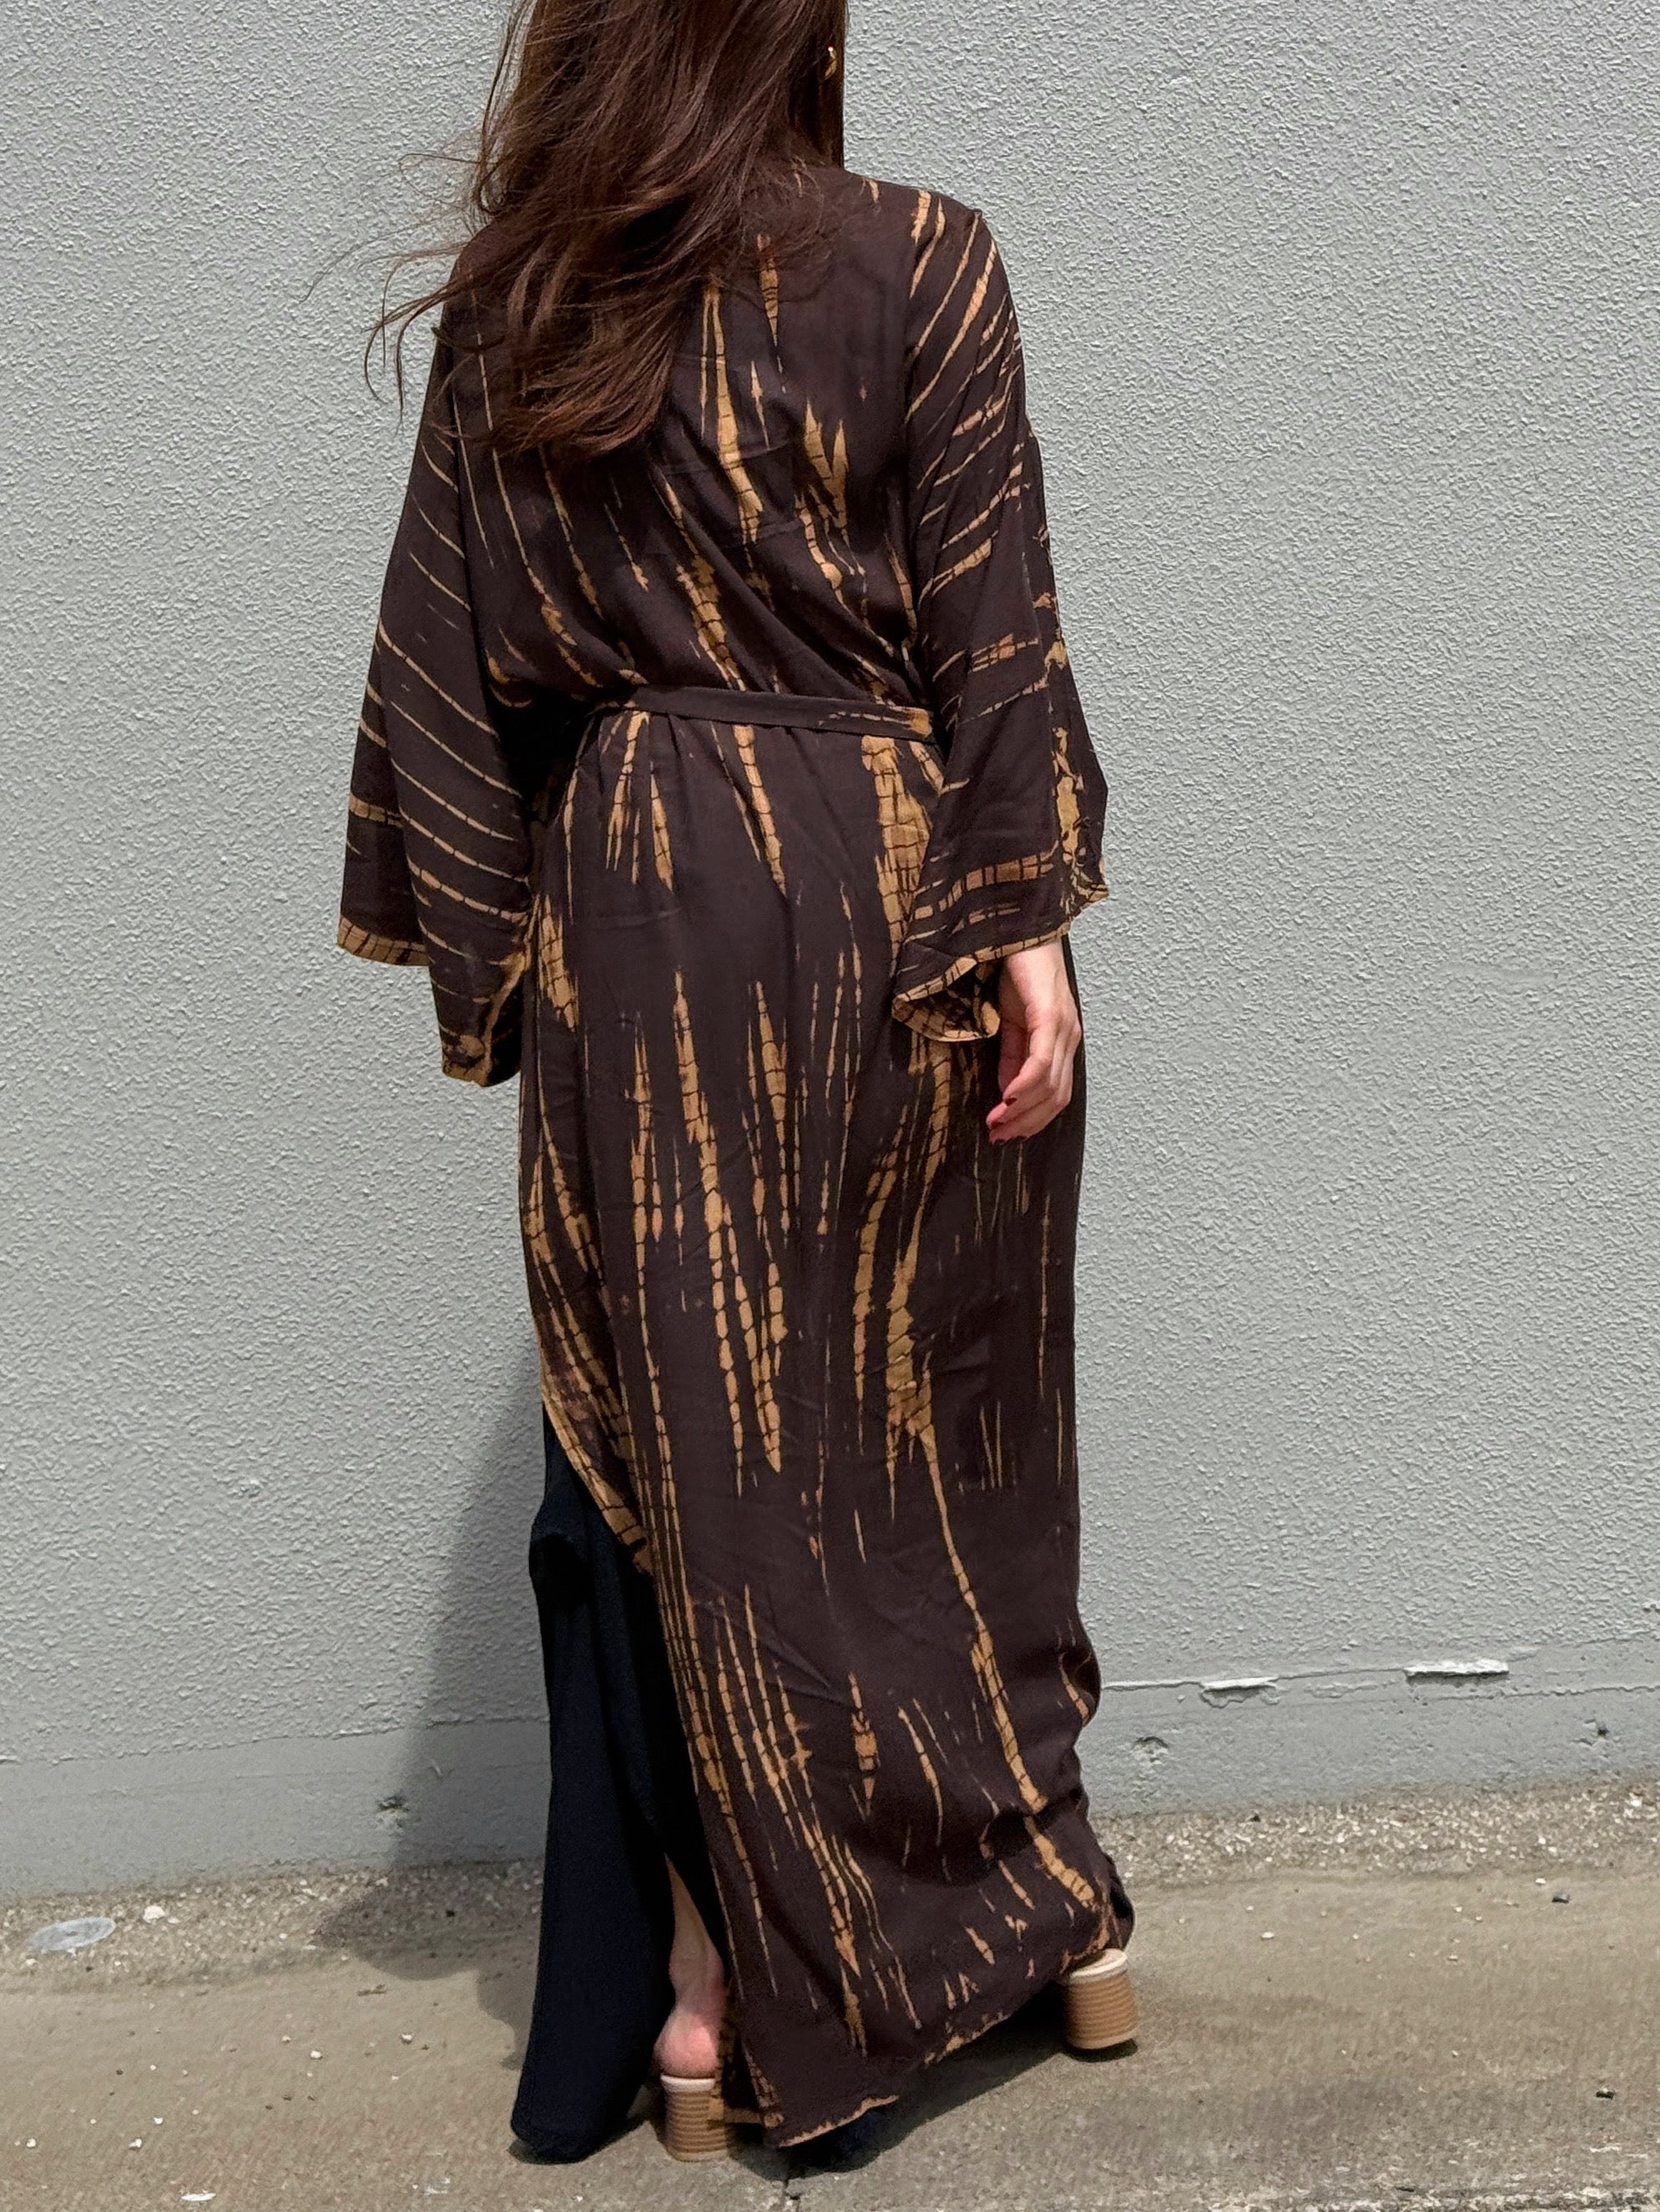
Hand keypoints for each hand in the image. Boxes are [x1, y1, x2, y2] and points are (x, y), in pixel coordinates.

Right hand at [984, 939, 1080, 1142]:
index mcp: (1061, 1040)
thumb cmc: (1016, 968)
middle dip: (1026, 1123)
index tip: (1004, 1134)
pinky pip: (1040, 1060)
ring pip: (1050, 1085)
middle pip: (1056, 1097)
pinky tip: (1007, 1097)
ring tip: (996, 1122)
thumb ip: (1012, 1057)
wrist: (1019, 925)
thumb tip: (1009, 1093)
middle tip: (997, 1135)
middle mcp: (1068, 1037)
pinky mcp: (1049, 1014)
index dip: (1031, 1120)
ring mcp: (1062, 1026)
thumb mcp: (1010, 1021)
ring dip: (1022, 1110)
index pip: (1054, 1094)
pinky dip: (1025, 1084)